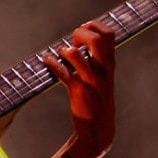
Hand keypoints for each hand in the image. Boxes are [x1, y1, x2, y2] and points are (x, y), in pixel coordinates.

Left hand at [41, 20, 115, 157]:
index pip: (109, 34)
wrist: (98, 130)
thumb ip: (98, 60)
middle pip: (97, 39)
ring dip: (64, 51)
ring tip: (62, 55)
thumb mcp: (104, 78)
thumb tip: (82, 39)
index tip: (83, 31)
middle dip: (81, 33)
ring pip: (75, 55)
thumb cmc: (97, 101)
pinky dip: (51, 64)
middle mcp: (103, 71)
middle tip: (73, 42)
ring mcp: (91, 81)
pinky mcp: (78, 92)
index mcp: (110, 65)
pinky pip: (62, 73)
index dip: (94, 26)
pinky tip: (46, 61)